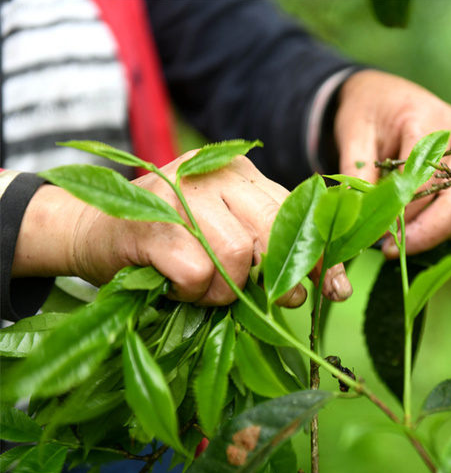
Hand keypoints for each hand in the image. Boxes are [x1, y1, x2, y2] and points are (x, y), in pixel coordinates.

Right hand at [12, 151, 351, 306]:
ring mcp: (182, 192)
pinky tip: (175, 285)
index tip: (336, 287)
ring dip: (223, 290)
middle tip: (261, 300)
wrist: (91, 229)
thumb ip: (275, 250)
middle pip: (273, 234)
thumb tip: (335, 287)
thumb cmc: (172, 241)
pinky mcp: (152, 222)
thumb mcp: (230, 235)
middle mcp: (216, 172)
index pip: (298, 213)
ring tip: (201, 288)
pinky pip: (196, 271)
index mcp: (242, 171)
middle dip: (275, 279)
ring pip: (237, 255)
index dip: (320, 255)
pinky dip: (191, 292)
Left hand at [335, 70, 450, 257]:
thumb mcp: (352, 133)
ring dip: (449, 232)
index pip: (427, 180)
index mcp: (428, 120)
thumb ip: (356, 171)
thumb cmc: (369, 112)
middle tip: (394, 250)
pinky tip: (438, 227)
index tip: (380, 235)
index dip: (404, 214)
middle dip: (429, 233)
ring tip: (413, 238)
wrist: (386, 95)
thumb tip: (359, 214)